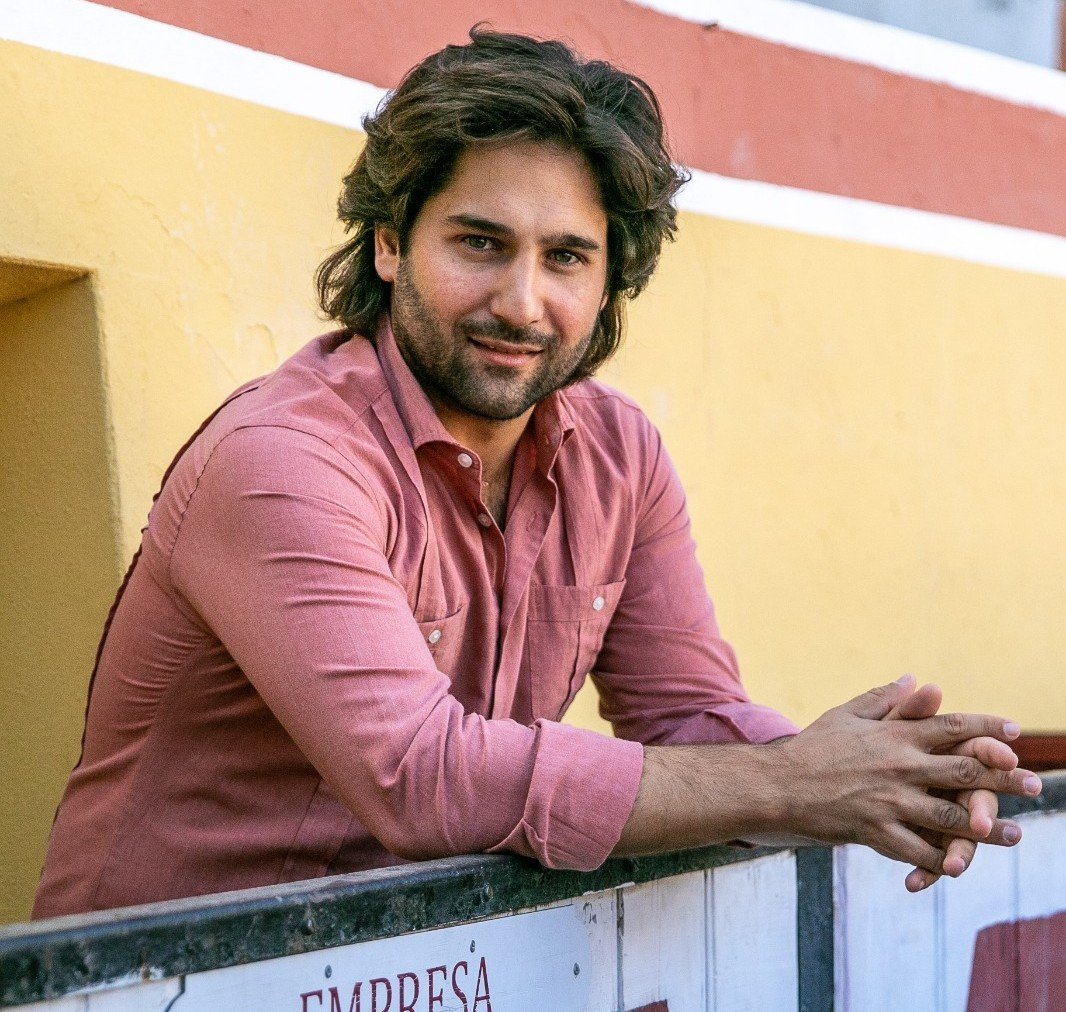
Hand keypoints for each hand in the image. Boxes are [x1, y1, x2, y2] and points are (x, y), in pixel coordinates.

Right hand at [772, 676, 1041, 875]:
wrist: (776, 785)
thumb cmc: (811, 748)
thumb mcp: (846, 714)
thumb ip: (884, 698)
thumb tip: (915, 679)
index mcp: (894, 734)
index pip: (951, 725)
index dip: (987, 726)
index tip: (1014, 731)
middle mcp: (899, 765)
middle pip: (965, 770)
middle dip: (1004, 777)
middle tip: (1033, 783)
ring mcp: (890, 800)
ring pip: (952, 815)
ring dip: (988, 826)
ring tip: (1015, 832)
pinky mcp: (876, 831)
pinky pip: (918, 849)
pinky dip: (941, 859)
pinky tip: (960, 863)